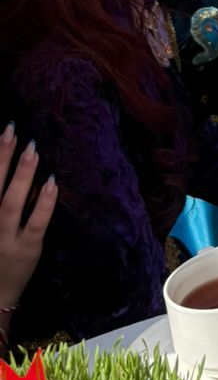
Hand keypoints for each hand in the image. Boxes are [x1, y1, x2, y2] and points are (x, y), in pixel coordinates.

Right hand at [0, 125, 55, 311]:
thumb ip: (2, 200)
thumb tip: (14, 166)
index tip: (4, 131)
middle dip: (1, 157)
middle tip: (11, 129)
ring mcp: (4, 239)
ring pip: (10, 203)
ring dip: (21, 175)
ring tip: (32, 149)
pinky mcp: (26, 250)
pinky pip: (36, 224)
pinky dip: (43, 203)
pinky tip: (51, 183)